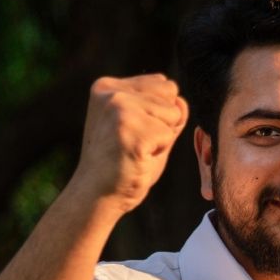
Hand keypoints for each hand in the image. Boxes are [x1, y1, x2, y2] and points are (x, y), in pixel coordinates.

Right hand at [71, 74, 188, 214]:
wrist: (97, 194)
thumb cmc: (122, 163)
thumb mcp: (145, 128)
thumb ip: (165, 111)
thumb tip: (182, 102)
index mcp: (109, 86)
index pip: (164, 84)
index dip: (161, 113)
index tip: (134, 132)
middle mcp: (111, 92)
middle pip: (171, 94)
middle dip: (165, 122)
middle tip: (137, 142)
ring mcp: (119, 109)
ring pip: (173, 114)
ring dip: (162, 138)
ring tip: (136, 150)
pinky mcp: (129, 130)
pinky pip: (169, 135)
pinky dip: (160, 152)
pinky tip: (137, 159)